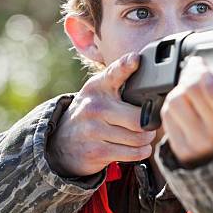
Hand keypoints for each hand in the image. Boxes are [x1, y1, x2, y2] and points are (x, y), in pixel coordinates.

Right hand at [46, 52, 155, 176]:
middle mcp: (95, 106)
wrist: (61, 140)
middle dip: (150, 124)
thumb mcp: (99, 91)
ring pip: (137, 138)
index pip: (114, 73)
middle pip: (138, 118)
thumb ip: (120, 79)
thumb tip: (148, 71)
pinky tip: (138, 148)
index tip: (136, 59)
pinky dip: (141, 152)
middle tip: (151, 124)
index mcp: (98, 87)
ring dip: (147, 140)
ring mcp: (94, 130)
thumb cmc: (91, 112)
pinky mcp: (96, 151)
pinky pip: (131, 154)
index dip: (127, 65)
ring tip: (144, 137)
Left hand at [160, 56, 212, 164]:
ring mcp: (203, 145)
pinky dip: (172, 108)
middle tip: (196, 75)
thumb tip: (202, 60)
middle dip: (191, 77)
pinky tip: (186, 110)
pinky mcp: (185, 151)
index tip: (203, 67)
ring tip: (191, 96)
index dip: (204, 76)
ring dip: (180, 93)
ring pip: (175, 100)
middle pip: (192, 90)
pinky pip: (167, 115)